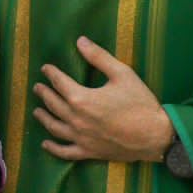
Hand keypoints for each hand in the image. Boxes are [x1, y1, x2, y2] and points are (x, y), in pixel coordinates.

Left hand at [33, 36, 173, 162]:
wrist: (156, 136)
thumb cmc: (141, 104)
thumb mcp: (122, 74)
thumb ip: (99, 57)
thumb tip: (80, 41)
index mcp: (82, 99)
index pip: (59, 83)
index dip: (51, 74)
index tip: (46, 68)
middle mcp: (76, 119)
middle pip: (53, 104)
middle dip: (44, 93)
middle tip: (37, 87)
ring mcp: (81, 138)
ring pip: (54, 127)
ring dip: (43, 117)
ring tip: (36, 111)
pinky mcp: (89, 152)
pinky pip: (65, 152)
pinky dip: (53, 148)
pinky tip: (45, 144)